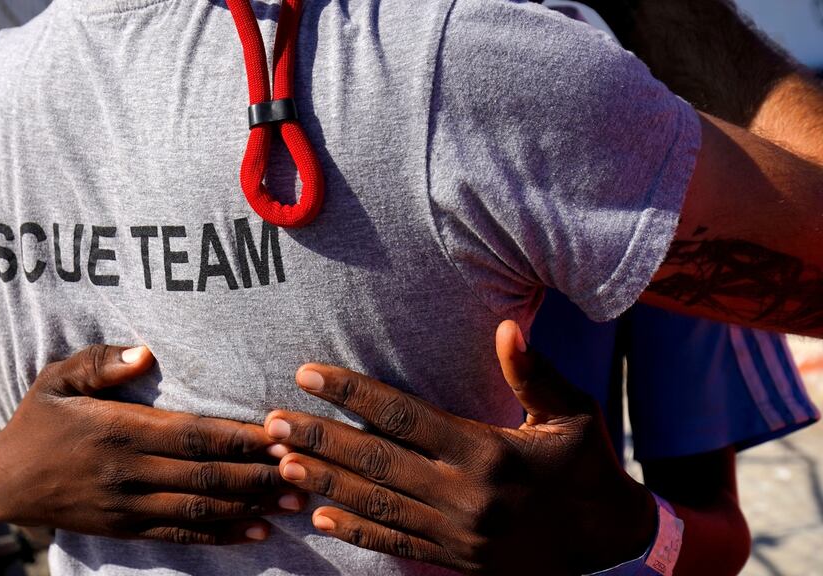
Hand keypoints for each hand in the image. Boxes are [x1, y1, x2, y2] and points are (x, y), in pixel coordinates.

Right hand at [0, 344, 305, 544]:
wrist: (5, 483)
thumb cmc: (39, 420)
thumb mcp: (57, 379)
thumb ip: (100, 362)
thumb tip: (144, 350)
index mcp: (119, 429)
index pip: (192, 435)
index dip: (239, 437)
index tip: (278, 434)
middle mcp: (129, 471)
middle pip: (207, 475)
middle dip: (259, 473)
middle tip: (305, 469)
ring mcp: (129, 506)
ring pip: (201, 509)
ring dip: (251, 505)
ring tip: (294, 501)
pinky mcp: (127, 530)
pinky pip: (181, 536)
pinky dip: (222, 536)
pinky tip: (257, 532)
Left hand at [263, 321, 655, 573]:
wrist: (611, 548)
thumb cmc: (588, 469)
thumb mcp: (574, 415)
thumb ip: (533, 375)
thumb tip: (508, 327)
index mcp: (488, 451)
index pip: (405, 417)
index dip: (353, 394)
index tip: (309, 374)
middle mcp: (467, 495)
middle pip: (377, 462)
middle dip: (321, 440)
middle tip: (273, 422)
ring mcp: (459, 534)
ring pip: (378, 505)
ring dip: (325, 484)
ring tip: (283, 463)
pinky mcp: (457, 561)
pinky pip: (397, 546)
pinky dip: (356, 532)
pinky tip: (320, 518)